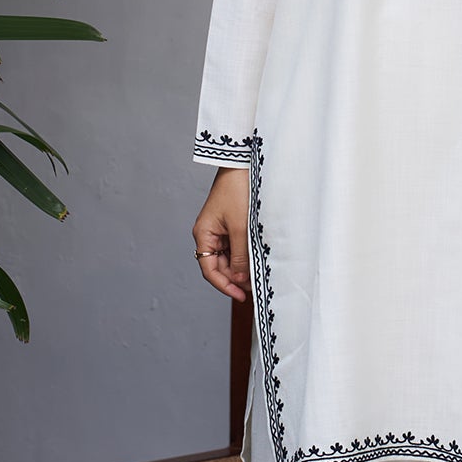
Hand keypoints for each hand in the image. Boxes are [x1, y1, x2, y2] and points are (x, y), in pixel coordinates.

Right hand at [194, 169, 250, 301]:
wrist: (244, 165)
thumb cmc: (238, 191)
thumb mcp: (240, 227)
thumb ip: (239, 255)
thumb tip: (239, 279)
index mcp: (203, 234)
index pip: (209, 269)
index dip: (224, 285)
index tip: (241, 295)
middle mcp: (208, 234)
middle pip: (219, 266)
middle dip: (235, 278)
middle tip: (254, 287)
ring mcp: (219, 230)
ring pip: (228, 258)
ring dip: (241, 268)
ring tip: (258, 275)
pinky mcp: (230, 225)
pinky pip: (235, 247)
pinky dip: (244, 256)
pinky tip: (256, 260)